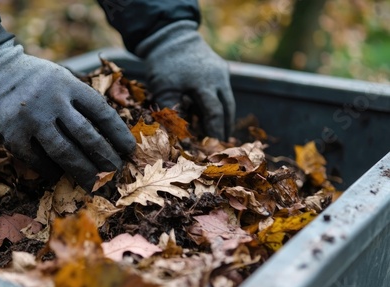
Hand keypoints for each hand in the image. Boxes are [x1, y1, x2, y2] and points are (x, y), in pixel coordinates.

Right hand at [0, 40, 135, 191]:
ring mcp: (31, 118)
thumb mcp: (61, 78)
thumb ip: (79, 101)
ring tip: (94, 183)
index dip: (119, 134)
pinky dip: (50, 170)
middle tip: (116, 172)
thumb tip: (107, 137)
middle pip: (86, 136)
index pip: (102, 112)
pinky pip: (37, 159)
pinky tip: (59, 176)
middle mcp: (52, 100)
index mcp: (69, 84)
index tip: (130, 150)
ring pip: (64, 152)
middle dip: (105, 157)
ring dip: (82, 171)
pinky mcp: (12, 133)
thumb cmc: (35, 79)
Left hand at [135, 21, 235, 139]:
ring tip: (221, 134)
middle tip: (222, 145)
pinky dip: (221, 104)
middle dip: (225, 127)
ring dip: (225, 117)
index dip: (214, 132)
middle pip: (227, 108)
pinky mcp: (221, 68)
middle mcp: (218, 77)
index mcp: (204, 83)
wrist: (170, 37)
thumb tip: (179, 134)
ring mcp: (222, 72)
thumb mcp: (162, 89)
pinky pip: (224, 90)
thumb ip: (171, 110)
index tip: (213, 146)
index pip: (214, 113)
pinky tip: (215, 115)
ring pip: (228, 100)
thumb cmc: (163, 64)